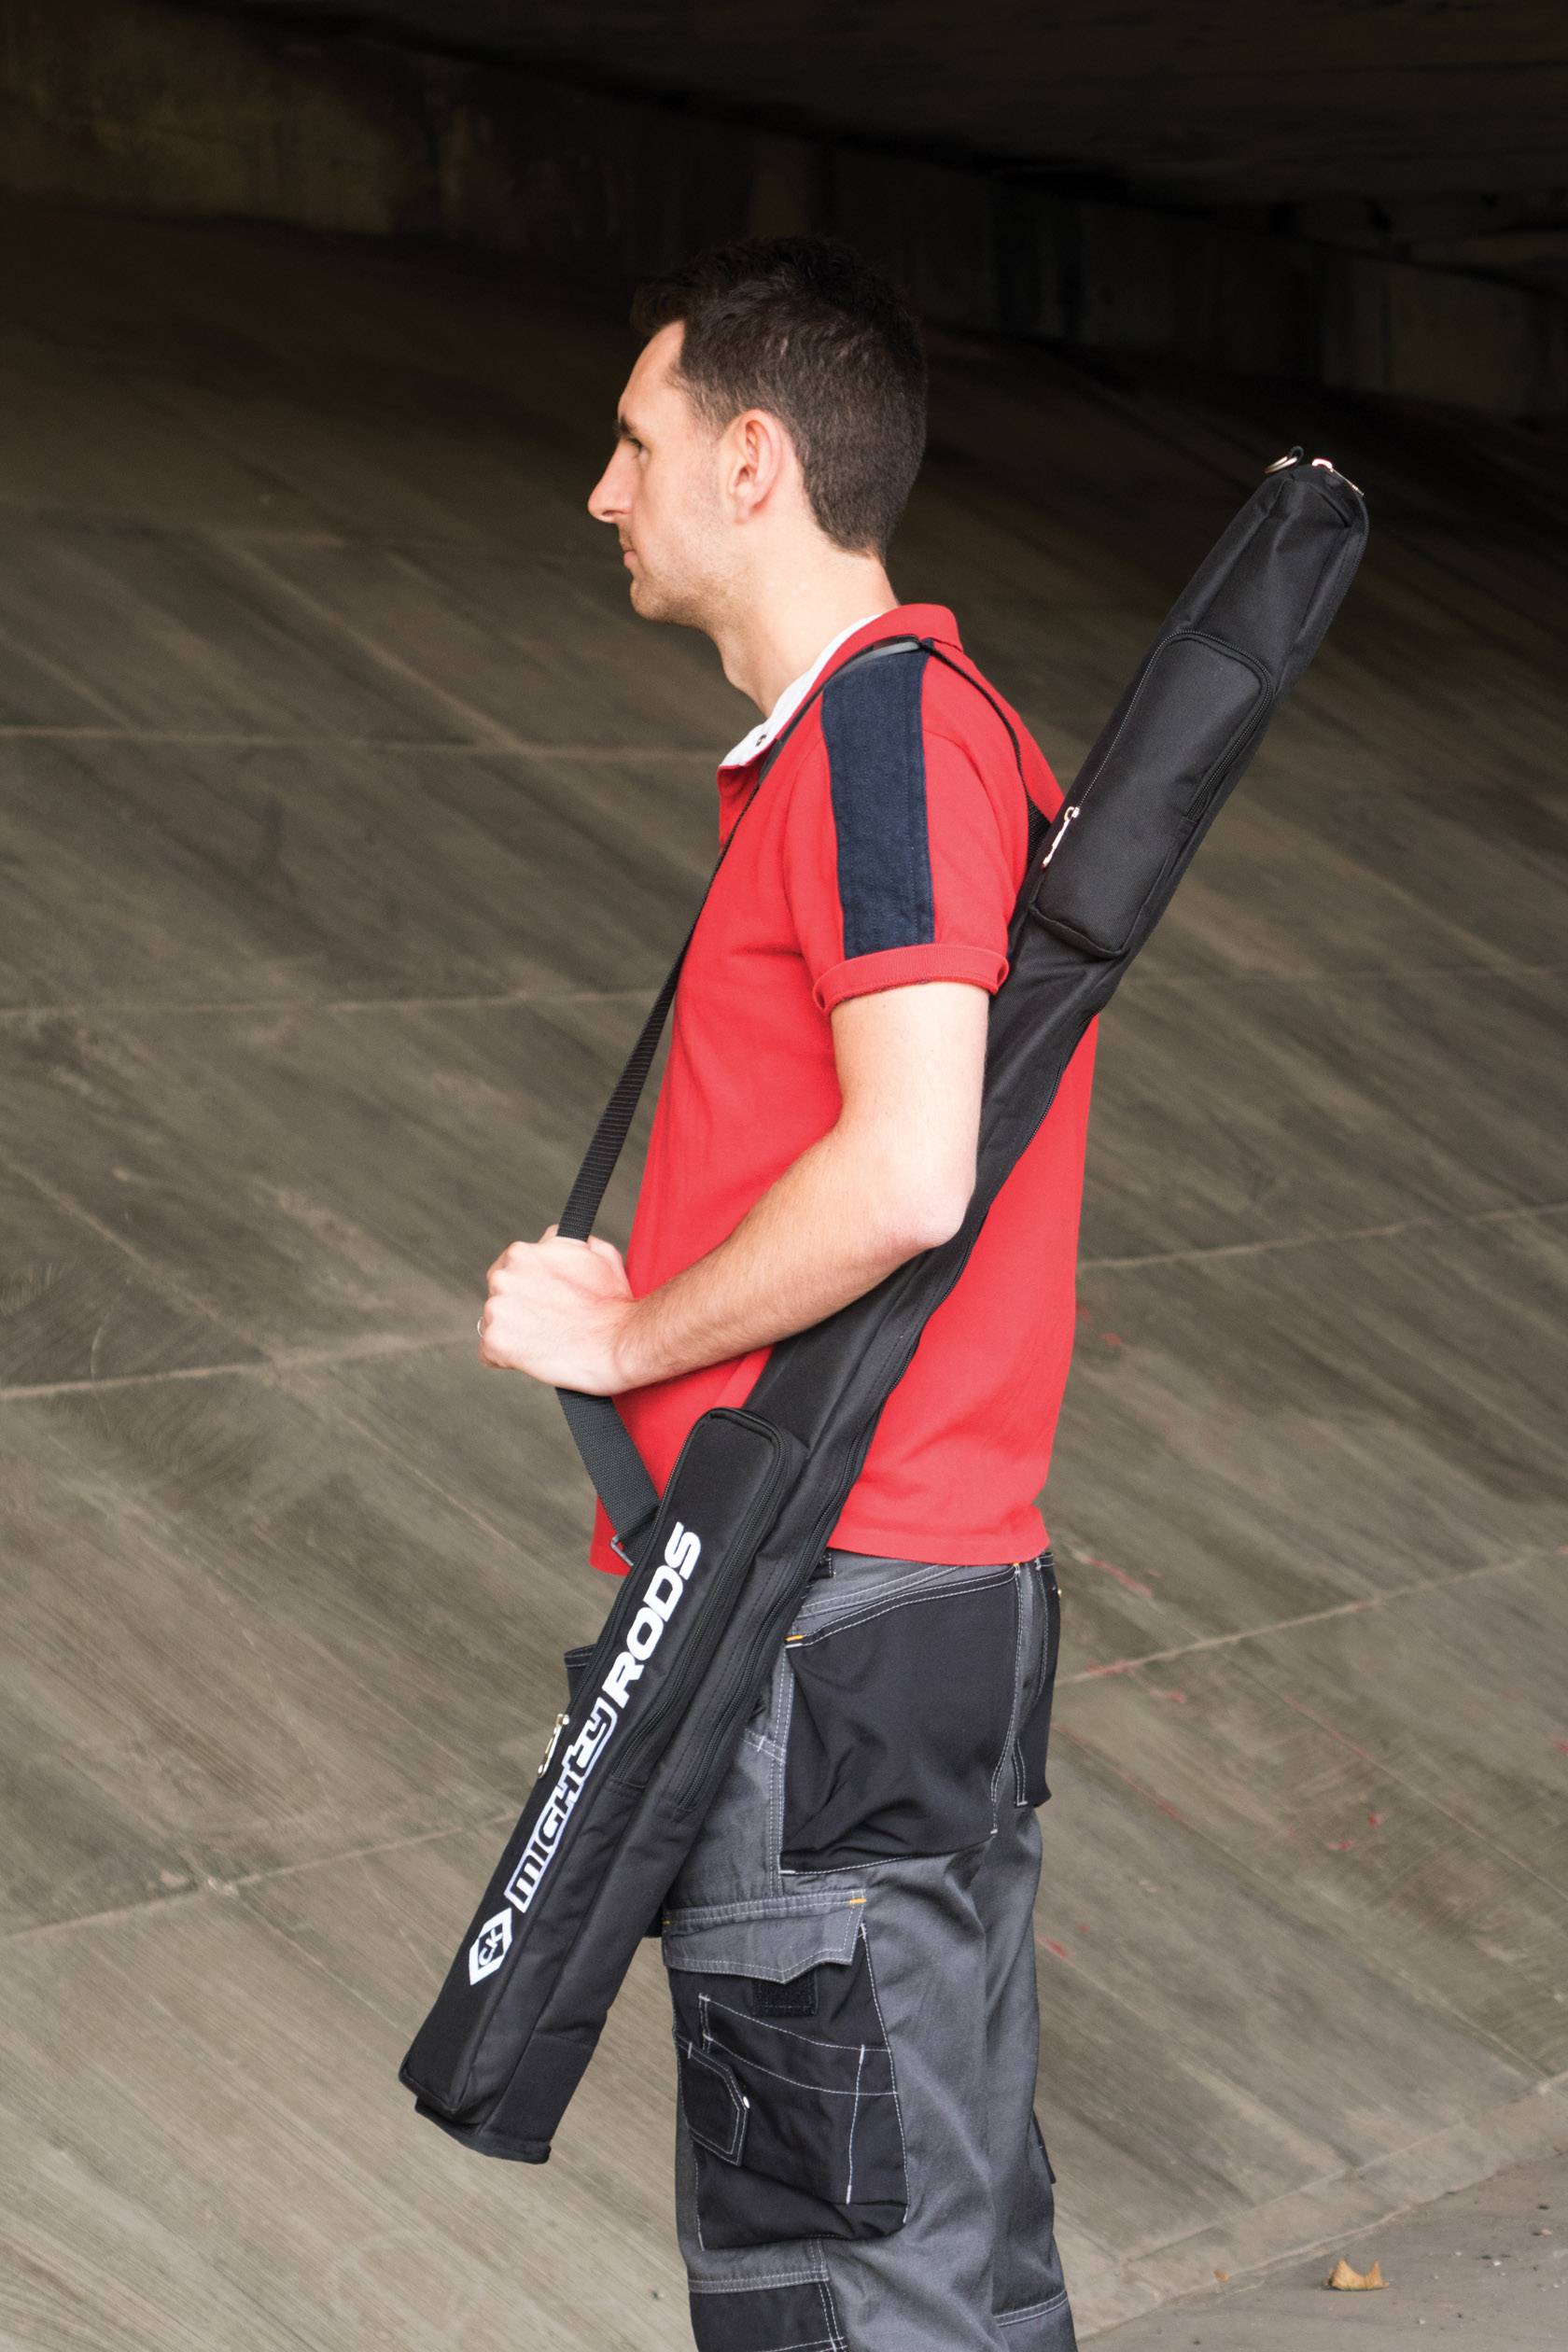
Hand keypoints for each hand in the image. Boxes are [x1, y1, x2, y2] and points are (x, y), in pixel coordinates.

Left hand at [478, 1224, 637, 1391]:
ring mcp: (496, 1310)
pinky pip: (489, 1354)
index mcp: (521, 1253)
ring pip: (494, 1325)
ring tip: (548, 1340)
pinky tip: (535, 1357)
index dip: (530, 1289)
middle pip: (499, 1297)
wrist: (623, 1341)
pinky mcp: (496, 1342)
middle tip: (550, 1323)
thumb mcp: (595, 1252)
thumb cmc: (614, 1302)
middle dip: (519, 1309)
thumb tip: (553, 1244)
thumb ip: (563, 1244)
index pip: (509, 1271)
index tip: (546, 1301)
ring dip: (515, 1334)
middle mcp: (503, 1277)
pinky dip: (508, 1359)